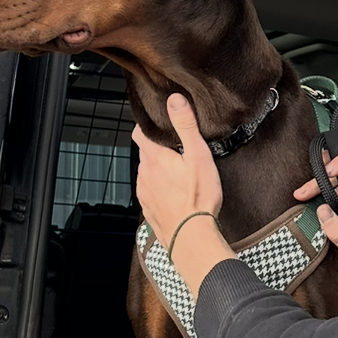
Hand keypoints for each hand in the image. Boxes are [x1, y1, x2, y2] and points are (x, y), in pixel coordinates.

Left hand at [133, 92, 222, 259]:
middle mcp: (144, 174)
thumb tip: (174, 100)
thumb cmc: (198, 198)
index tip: (156, 124)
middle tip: (174, 148)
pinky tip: (174, 193)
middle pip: (144, 154)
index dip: (146, 126)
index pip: (139, 133)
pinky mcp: (149, 210)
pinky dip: (159, 190)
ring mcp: (144, 193)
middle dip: (156, 148)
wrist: (191, 237)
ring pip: (147, 174)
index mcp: (154, 158)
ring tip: (177, 172)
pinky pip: (150, 193)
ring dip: (158, 170)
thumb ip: (185, 126)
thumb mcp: (198, 155)